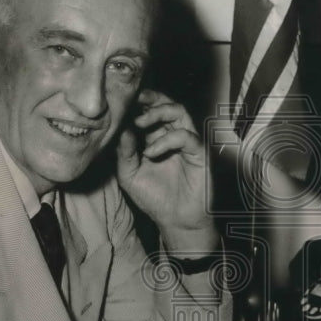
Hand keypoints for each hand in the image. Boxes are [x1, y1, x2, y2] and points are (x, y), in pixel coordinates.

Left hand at [116, 89, 217, 254]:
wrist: (176, 222)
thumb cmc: (154, 199)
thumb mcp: (130, 175)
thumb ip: (124, 152)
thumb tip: (120, 128)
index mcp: (157, 138)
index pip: (150, 111)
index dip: (137, 104)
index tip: (120, 102)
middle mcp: (173, 136)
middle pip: (167, 104)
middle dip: (150, 98)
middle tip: (133, 100)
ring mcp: (188, 143)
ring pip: (179, 112)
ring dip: (158, 112)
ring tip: (139, 122)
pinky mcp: (199, 154)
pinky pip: (186, 137)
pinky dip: (166, 141)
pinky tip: (150, 153)